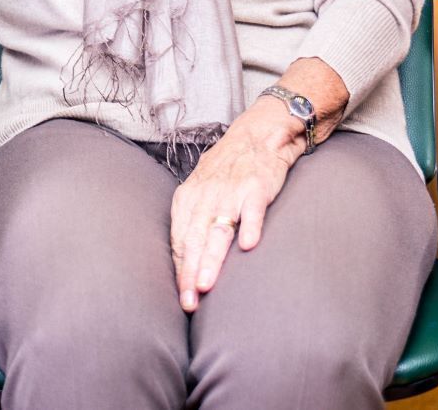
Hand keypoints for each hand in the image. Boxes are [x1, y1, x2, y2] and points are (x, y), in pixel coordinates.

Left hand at [169, 100, 301, 311]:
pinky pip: (252, 211)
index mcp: (188, 199)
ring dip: (212, 258)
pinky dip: (250, 227)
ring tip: (208, 284)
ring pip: (219, 230)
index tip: (182, 298)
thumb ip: (192, 222)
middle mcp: (206, 197)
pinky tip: (248, 246)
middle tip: (190, 302)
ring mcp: (231, 193)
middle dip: (191, 274)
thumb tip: (182, 262)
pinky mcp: (256, 188)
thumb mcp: (200, 190)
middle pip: (195, 240)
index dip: (181, 271)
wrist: (257, 135)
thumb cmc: (227, 169)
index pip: (180, 241)